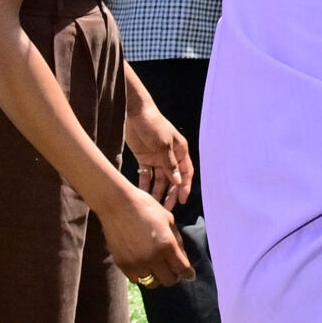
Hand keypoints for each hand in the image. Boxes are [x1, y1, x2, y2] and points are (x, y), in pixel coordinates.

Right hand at [96, 186, 193, 288]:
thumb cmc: (146, 207)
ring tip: (157, 267)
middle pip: (168, 281)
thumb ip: (177, 241)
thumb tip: (182, 258)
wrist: (117, 204)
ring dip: (157, 277)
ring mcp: (136, 263)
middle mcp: (152, 258)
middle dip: (174, 276)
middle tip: (172, 269)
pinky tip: (143, 266)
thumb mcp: (169, 220)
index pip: (182, 270)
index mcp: (167, 245)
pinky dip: (142, 275)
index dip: (188, 274)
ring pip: (152, 282)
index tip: (189, 275)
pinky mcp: (122, 264)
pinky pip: (136, 279)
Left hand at [125, 93, 193, 208]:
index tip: (182, 201)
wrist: (136, 113)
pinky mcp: (145, 158)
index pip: (185, 173)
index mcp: (180, 151)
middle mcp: (171, 156)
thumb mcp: (163, 145)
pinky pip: (147, 175)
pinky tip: (143, 194)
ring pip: (159, 179)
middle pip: (172, 179)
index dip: (185, 187)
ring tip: (153, 205)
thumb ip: (170, 164)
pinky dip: (145, 184)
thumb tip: (178, 182)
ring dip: (157, 191)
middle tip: (166, 209)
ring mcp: (157, 158)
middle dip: (170, 194)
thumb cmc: (154, 125)